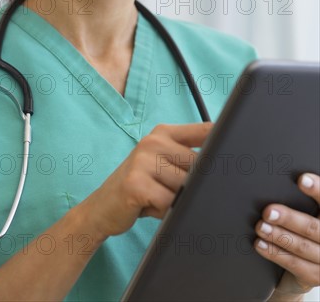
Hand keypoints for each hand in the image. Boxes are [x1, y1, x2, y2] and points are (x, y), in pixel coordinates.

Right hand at [84, 122, 213, 239]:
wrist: (102, 207)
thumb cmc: (140, 186)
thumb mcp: (163, 164)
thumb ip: (188, 158)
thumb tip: (224, 166)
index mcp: (163, 132)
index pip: (205, 130)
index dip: (225, 142)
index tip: (239, 155)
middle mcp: (153, 141)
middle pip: (199, 165)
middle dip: (194, 185)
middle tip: (172, 190)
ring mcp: (143, 160)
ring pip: (185, 186)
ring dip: (177, 201)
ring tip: (158, 198)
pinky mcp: (136, 183)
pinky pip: (169, 202)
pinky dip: (165, 211)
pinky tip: (150, 206)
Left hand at [254, 173, 319, 300]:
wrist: (309, 262)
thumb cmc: (306, 229)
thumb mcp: (309, 211)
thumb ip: (303, 198)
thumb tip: (284, 176)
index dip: (318, 189)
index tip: (301, 180)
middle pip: (313, 228)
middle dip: (289, 218)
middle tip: (268, 211)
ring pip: (302, 247)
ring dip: (278, 236)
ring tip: (260, 226)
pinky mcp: (315, 276)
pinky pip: (294, 264)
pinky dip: (275, 253)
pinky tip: (260, 244)